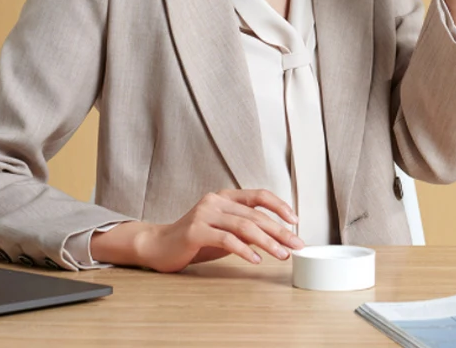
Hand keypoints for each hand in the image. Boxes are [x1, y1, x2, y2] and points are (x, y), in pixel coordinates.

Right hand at [99, 189, 304, 273]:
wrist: (158, 245)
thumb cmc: (194, 239)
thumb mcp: (223, 229)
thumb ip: (243, 228)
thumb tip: (276, 236)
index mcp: (224, 197)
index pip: (258, 195)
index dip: (278, 206)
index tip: (295, 220)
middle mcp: (216, 201)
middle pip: (255, 214)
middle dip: (279, 230)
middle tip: (297, 244)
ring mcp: (205, 214)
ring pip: (244, 226)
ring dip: (267, 242)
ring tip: (282, 254)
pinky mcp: (196, 230)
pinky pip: (226, 239)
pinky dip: (244, 250)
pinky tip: (256, 260)